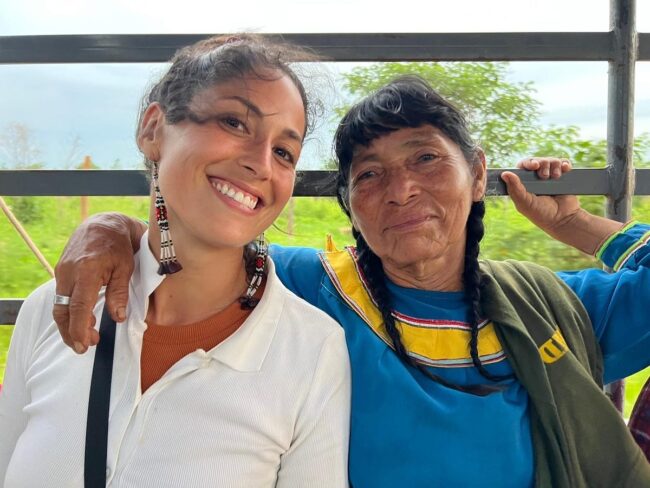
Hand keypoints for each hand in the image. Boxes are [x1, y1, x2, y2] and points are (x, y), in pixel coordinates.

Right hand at [53, 213, 144, 352]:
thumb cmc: (118, 245)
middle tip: (84, 347)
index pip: (78, 306)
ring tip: (87, 337)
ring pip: (60, 305)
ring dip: (70, 324)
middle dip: (70, 332)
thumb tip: (118, 318)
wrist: (103, 224)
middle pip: (63, 310)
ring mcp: (62, 272)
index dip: (79, 328)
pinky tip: (83, 319)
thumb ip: (120, 293)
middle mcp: (69, 272)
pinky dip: (70, 311)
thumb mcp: (126, 268)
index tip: (84, 344)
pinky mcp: (61, 272)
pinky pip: (62, 296)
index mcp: (86, 271)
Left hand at [501, 157, 623, 253]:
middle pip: (538, 161)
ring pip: (551, 160)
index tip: (534, 166)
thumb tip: (504, 174)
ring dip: (554, 166)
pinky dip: (565, 164)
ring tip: (555, 177)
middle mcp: (536, 178)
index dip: (528, 163)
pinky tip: (565, 169)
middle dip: (543, 164)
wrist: (564, 219)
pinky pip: (563, 163)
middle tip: (544, 177)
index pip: (523, 165)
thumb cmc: (541, 213)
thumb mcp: (525, 203)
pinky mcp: (563, 175)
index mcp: (524, 183)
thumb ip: (515, 189)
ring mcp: (550, 176)